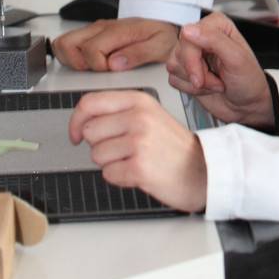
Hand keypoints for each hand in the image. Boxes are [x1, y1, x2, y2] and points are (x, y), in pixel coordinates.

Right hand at [51, 16, 178, 71]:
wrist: (164, 24)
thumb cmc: (162, 35)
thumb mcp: (160, 46)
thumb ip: (138, 54)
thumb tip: (115, 64)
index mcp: (117, 31)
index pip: (91, 49)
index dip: (98, 66)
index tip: (111, 71)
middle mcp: (101, 28)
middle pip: (67, 43)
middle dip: (77, 64)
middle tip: (96, 71)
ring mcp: (94, 30)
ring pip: (63, 43)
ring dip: (70, 60)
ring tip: (90, 69)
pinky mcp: (91, 35)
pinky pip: (68, 43)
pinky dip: (69, 56)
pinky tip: (86, 64)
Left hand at [69, 89, 207, 211]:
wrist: (203, 170)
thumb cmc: (174, 147)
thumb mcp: (150, 115)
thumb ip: (119, 112)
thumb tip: (83, 120)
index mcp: (139, 101)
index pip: (90, 103)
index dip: (75, 120)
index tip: (75, 133)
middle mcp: (138, 117)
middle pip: (89, 132)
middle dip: (99, 146)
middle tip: (122, 150)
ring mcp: (139, 142)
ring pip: (96, 155)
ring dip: (110, 163)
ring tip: (134, 160)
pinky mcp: (138, 167)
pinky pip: (108, 174)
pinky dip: (119, 177)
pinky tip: (138, 172)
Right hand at [166, 13, 274, 128]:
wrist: (246, 106)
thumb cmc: (248, 81)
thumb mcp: (237, 58)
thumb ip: (214, 40)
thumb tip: (190, 30)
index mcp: (216, 26)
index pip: (188, 34)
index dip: (192, 58)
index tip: (202, 74)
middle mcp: (202, 37)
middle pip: (179, 51)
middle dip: (197, 73)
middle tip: (216, 81)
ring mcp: (192, 55)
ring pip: (174, 66)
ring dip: (196, 83)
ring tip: (215, 83)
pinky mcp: (185, 71)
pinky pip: (173, 79)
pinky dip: (190, 89)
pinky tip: (207, 88)